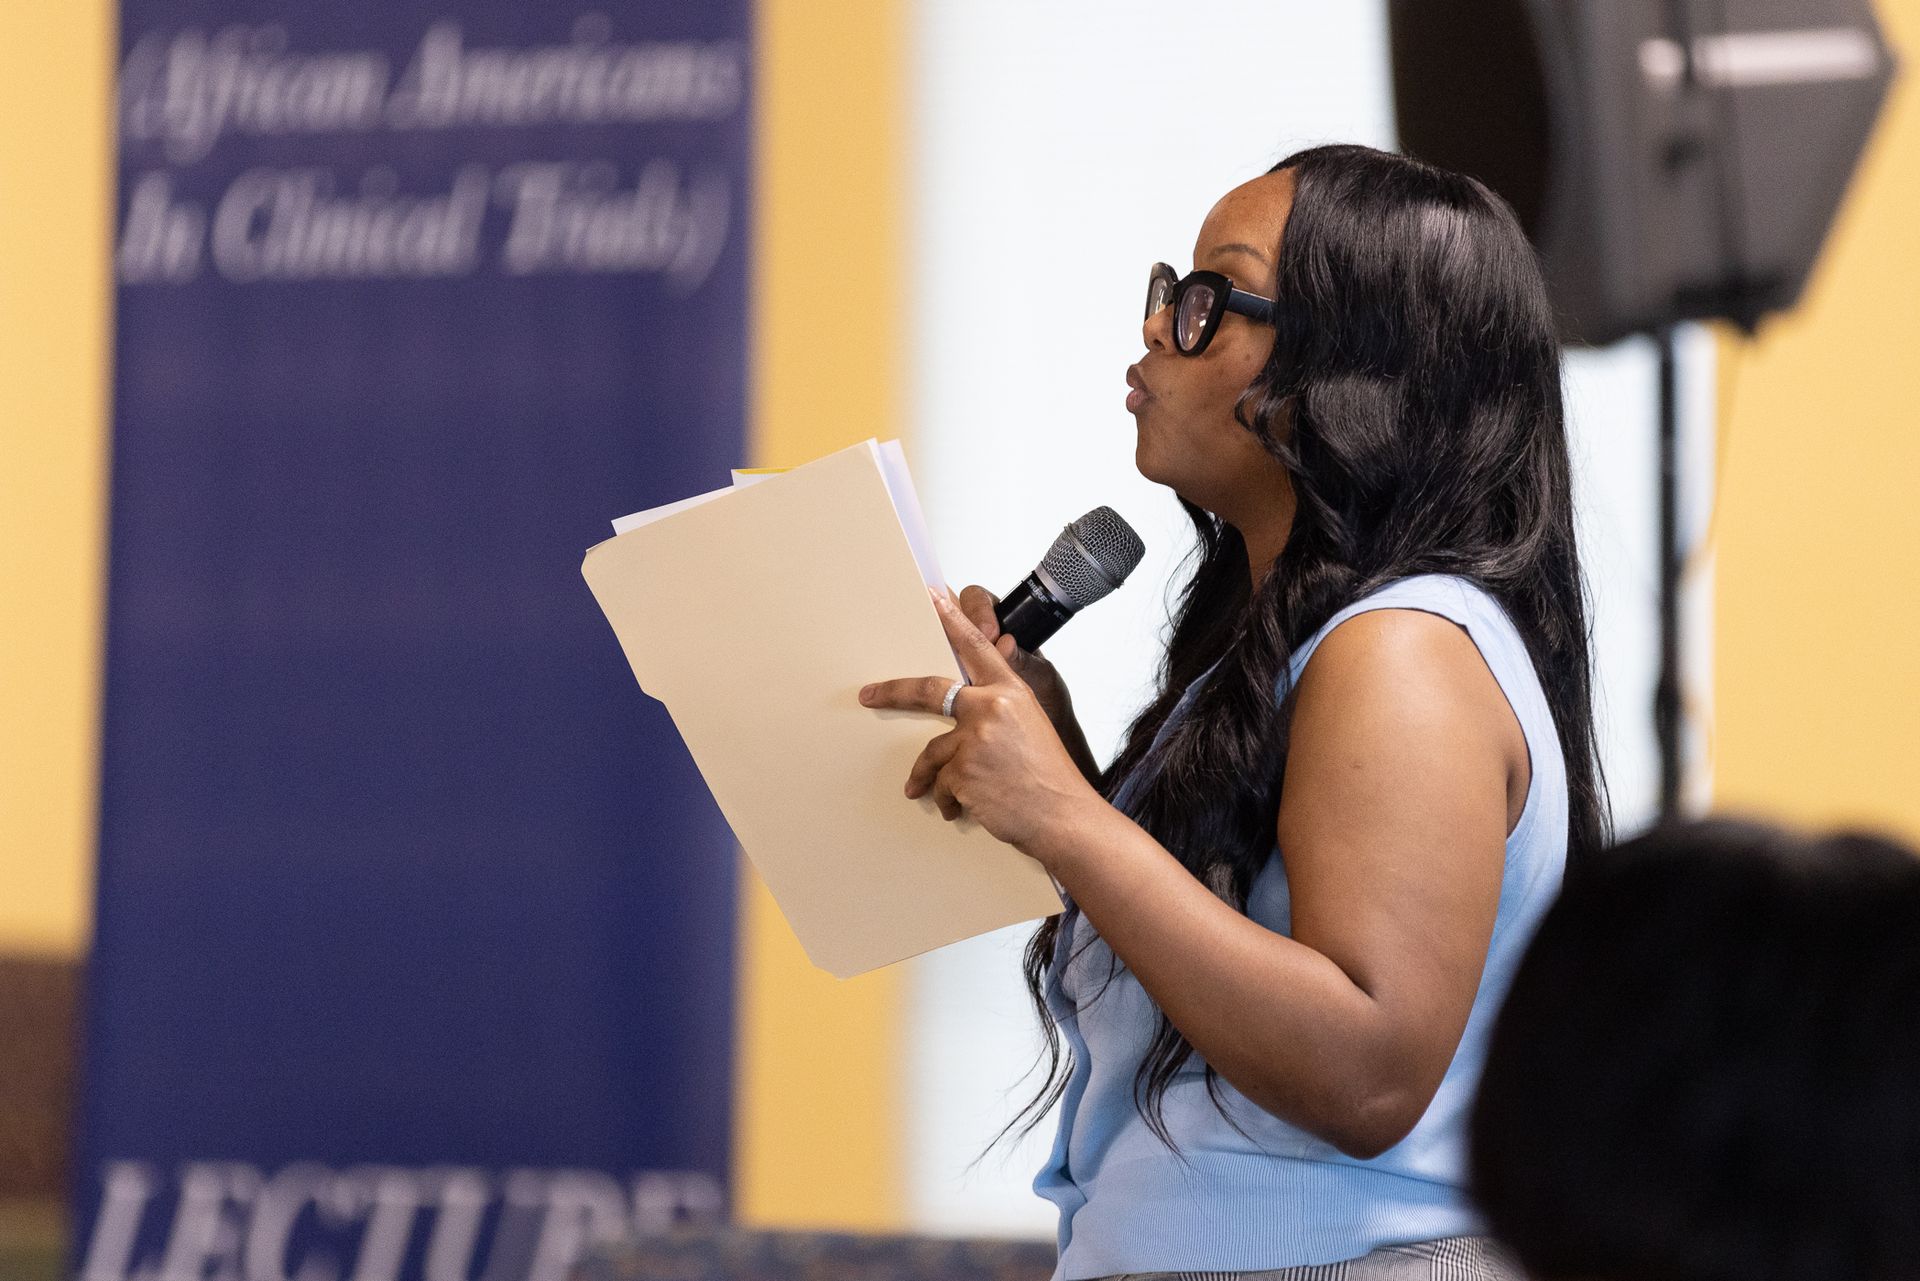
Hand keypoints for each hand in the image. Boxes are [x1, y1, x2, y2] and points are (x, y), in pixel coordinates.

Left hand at [858, 589, 1102, 859]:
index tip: (932, 598)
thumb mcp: (1030, 728)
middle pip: (929, 689)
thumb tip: (961, 711)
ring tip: (929, 794)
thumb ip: (997, 711)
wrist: (1062, 816)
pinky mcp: (962, 771)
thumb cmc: (1048, 777)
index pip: (976, 647)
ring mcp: (975, 739)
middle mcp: (991, 708)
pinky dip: (946, 800)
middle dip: (893, 692)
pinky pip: (939, 784)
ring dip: (929, 777)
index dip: (954, 621)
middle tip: (868, 694)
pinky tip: (960, 810)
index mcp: (1011, 692)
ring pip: (932, 753)